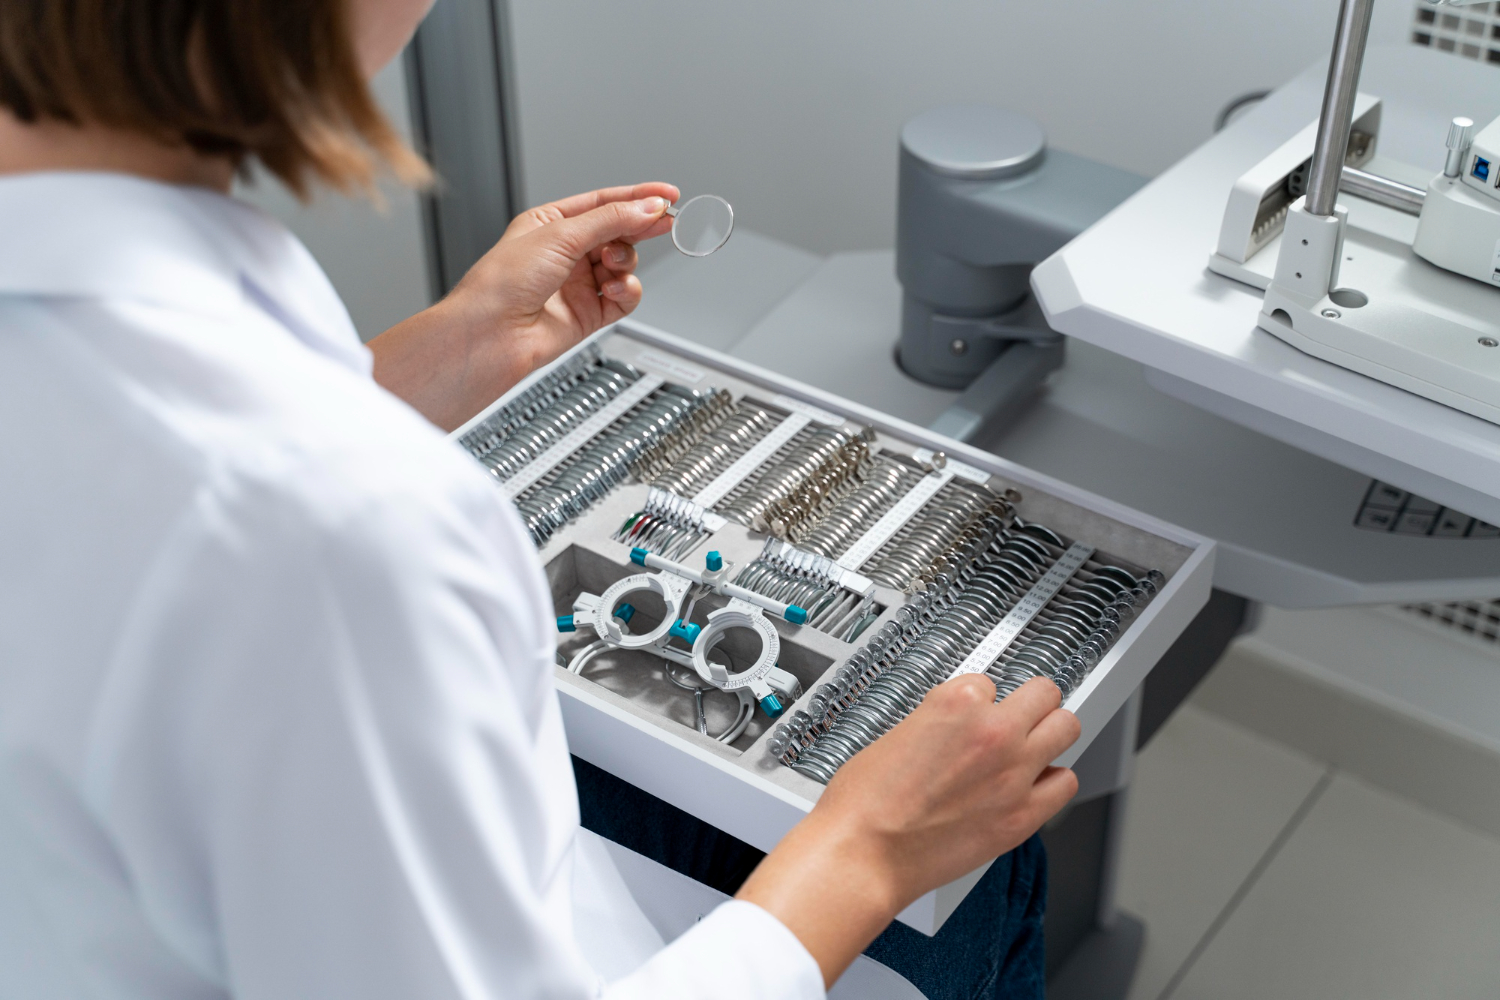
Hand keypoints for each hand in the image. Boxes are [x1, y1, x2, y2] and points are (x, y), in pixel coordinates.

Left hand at [369, 182, 677, 429]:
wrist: (490, 335)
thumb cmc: (502, 283)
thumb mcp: (560, 235)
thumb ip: (611, 220)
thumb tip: (647, 207)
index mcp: (551, 224)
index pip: (603, 203)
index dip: (637, 197)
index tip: (668, 194)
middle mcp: (565, 253)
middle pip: (618, 233)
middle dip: (639, 228)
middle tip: (664, 222)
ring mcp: (578, 284)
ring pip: (624, 266)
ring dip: (626, 264)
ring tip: (612, 267)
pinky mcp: (588, 315)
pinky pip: (623, 298)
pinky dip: (626, 292)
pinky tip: (614, 291)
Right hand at [736, 676, 1079, 986]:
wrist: (864, 854)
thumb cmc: (865, 803)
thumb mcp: (896, 735)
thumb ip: (937, 723)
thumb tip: (953, 729)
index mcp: (955, 703)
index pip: (989, 681)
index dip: (979, 699)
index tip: (976, 712)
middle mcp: (992, 732)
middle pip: (1045, 693)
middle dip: (1032, 702)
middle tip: (1021, 716)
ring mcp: (1013, 773)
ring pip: (1067, 728)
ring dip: (1051, 733)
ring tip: (1035, 745)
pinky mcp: (1022, 815)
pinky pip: (1066, 781)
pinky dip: (1053, 780)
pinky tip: (1034, 784)